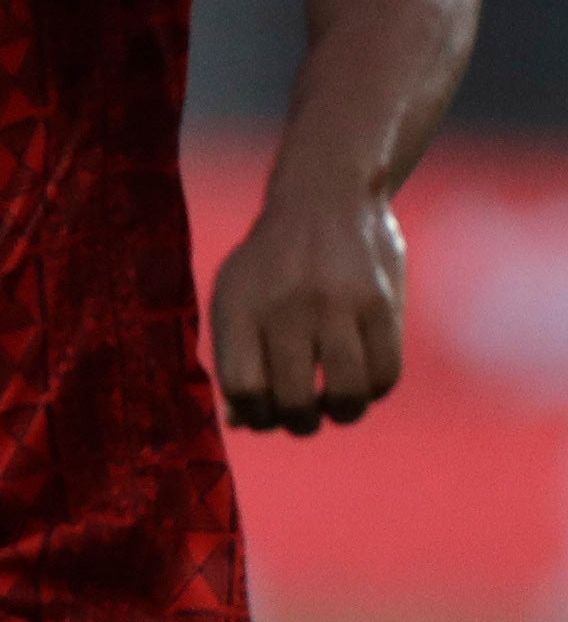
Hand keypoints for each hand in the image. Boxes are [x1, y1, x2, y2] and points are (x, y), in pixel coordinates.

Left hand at [209, 175, 408, 432]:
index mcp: (240, 308)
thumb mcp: (236, 297)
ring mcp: (336, 304)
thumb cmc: (271, 263)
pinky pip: (386, 373)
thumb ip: (235, 357)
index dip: (254, 415)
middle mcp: (286, 307)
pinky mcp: (381, 302)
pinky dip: (374, 391)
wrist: (324, 198)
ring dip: (341, 414)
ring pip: (345, 393)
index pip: (243, 388)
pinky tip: (363, 382)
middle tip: (303, 417)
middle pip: (294, 398)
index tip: (263, 413)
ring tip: (336, 407)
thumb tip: (241, 422)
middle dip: (298, 423)